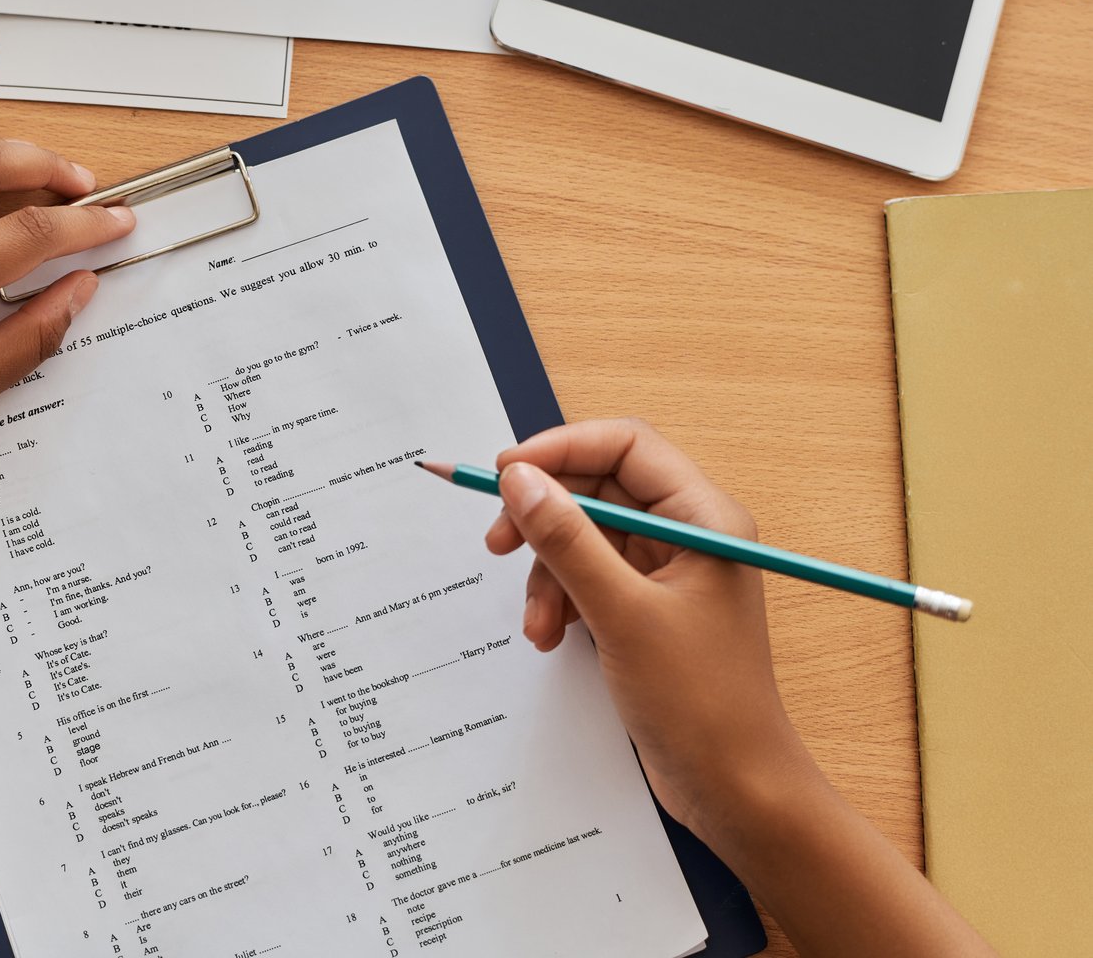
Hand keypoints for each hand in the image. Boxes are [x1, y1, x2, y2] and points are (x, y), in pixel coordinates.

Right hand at [484, 418, 813, 838]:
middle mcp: (689, 534)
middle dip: (545, 519)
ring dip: (548, 574)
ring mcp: (667, 572)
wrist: (734, 787)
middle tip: (497, 544)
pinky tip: (553, 638)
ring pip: (584, 537)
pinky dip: (561, 600)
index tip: (506, 472)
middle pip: (598, 488)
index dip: (561, 449)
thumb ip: (567, 541)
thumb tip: (520, 479)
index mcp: (705, 517)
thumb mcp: (622, 613)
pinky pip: (588, 578)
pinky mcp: (647, 609)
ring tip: (539, 626)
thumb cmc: (701, 702)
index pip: (626, 445)